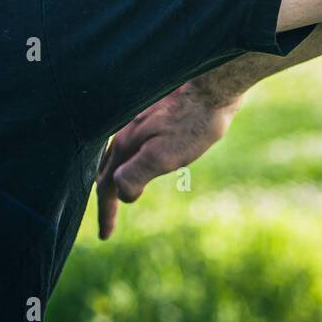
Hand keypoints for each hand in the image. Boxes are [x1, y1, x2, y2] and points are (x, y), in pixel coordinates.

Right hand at [95, 84, 239, 239]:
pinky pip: (135, 143)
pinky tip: (143, 161)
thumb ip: (136, 174)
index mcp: (125, 144)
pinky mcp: (156, 114)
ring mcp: (140, 121)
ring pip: (120, 156)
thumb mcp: (164, 155)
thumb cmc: (193, 121)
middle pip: (107, 170)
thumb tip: (122, 195)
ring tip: (122, 193)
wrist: (215, 85)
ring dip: (117, 177)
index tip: (105, 236)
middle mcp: (126, 131)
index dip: (106, 213)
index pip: (107, 186)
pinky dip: (131, 160)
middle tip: (109, 220)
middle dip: (106, 196)